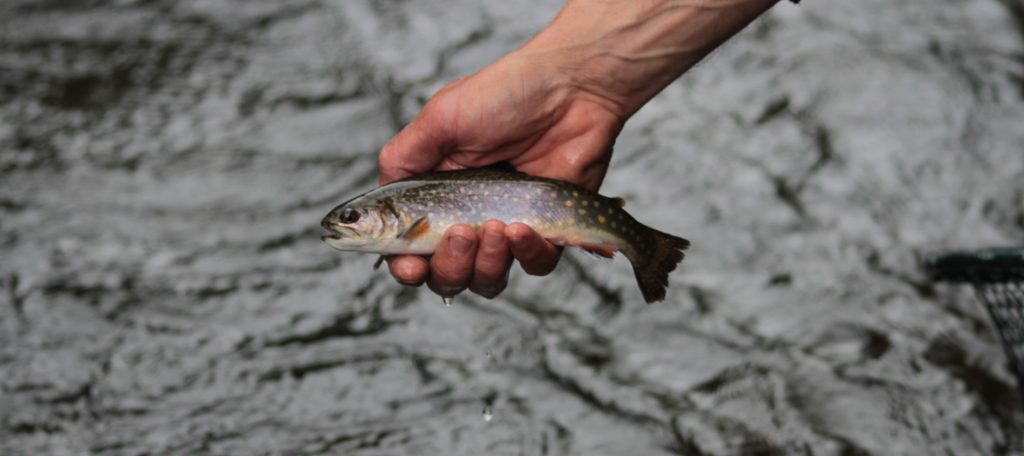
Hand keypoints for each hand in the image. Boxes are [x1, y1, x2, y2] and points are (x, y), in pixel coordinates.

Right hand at [379, 51, 624, 298]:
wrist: (571, 89)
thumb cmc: (504, 93)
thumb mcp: (439, 118)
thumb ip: (403, 160)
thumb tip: (376, 202)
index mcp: (435, 193)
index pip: (409, 247)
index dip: (406, 267)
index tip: (412, 267)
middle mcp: (468, 216)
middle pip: (445, 273)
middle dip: (448, 266)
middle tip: (461, 233)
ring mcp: (508, 227)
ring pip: (487, 279)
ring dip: (485, 264)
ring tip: (495, 227)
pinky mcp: (548, 231)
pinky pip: (535, 266)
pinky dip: (527, 254)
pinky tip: (525, 226)